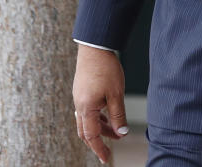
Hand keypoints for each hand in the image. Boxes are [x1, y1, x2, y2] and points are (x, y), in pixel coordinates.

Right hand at [72, 44, 128, 163]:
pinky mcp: (81, 92)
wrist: (94, 48)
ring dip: (100, 128)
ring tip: (116, 130)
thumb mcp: (116, 94)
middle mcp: (79, 106)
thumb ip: (118, 115)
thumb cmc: (105, 69)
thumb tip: (122, 133)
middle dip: (99, 141)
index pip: (92, 136)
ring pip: (87, 121)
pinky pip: (87, 111)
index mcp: (86, 109)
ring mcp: (79, 99)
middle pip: (86, 131)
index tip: (106, 159)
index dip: (100, 149)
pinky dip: (97, 117)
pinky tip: (108, 115)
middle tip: (111, 147)